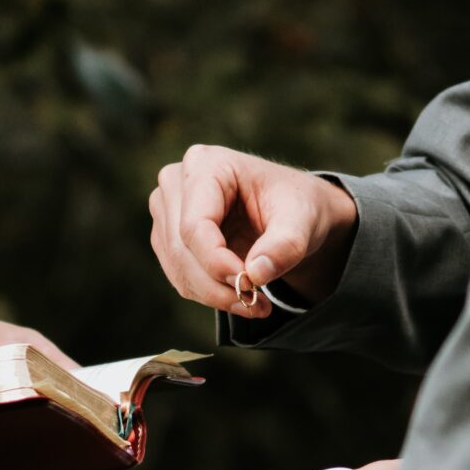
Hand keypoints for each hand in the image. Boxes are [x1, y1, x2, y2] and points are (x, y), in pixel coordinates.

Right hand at [148, 145, 357, 316]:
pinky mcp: (167, 236)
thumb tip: (255, 275)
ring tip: (254, 303)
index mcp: (206, 164)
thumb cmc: (295, 206)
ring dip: (214, 295)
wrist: (291, 212)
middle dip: (217, 286)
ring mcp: (167, 209)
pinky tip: (239, 296)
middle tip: (256, 305)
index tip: (249, 286)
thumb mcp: (303, 221)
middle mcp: (176, 182)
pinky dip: (208, 294)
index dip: (216, 262)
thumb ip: (285, 246)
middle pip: (181, 249)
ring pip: (177, 268)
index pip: (195, 225)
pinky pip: (179, 276)